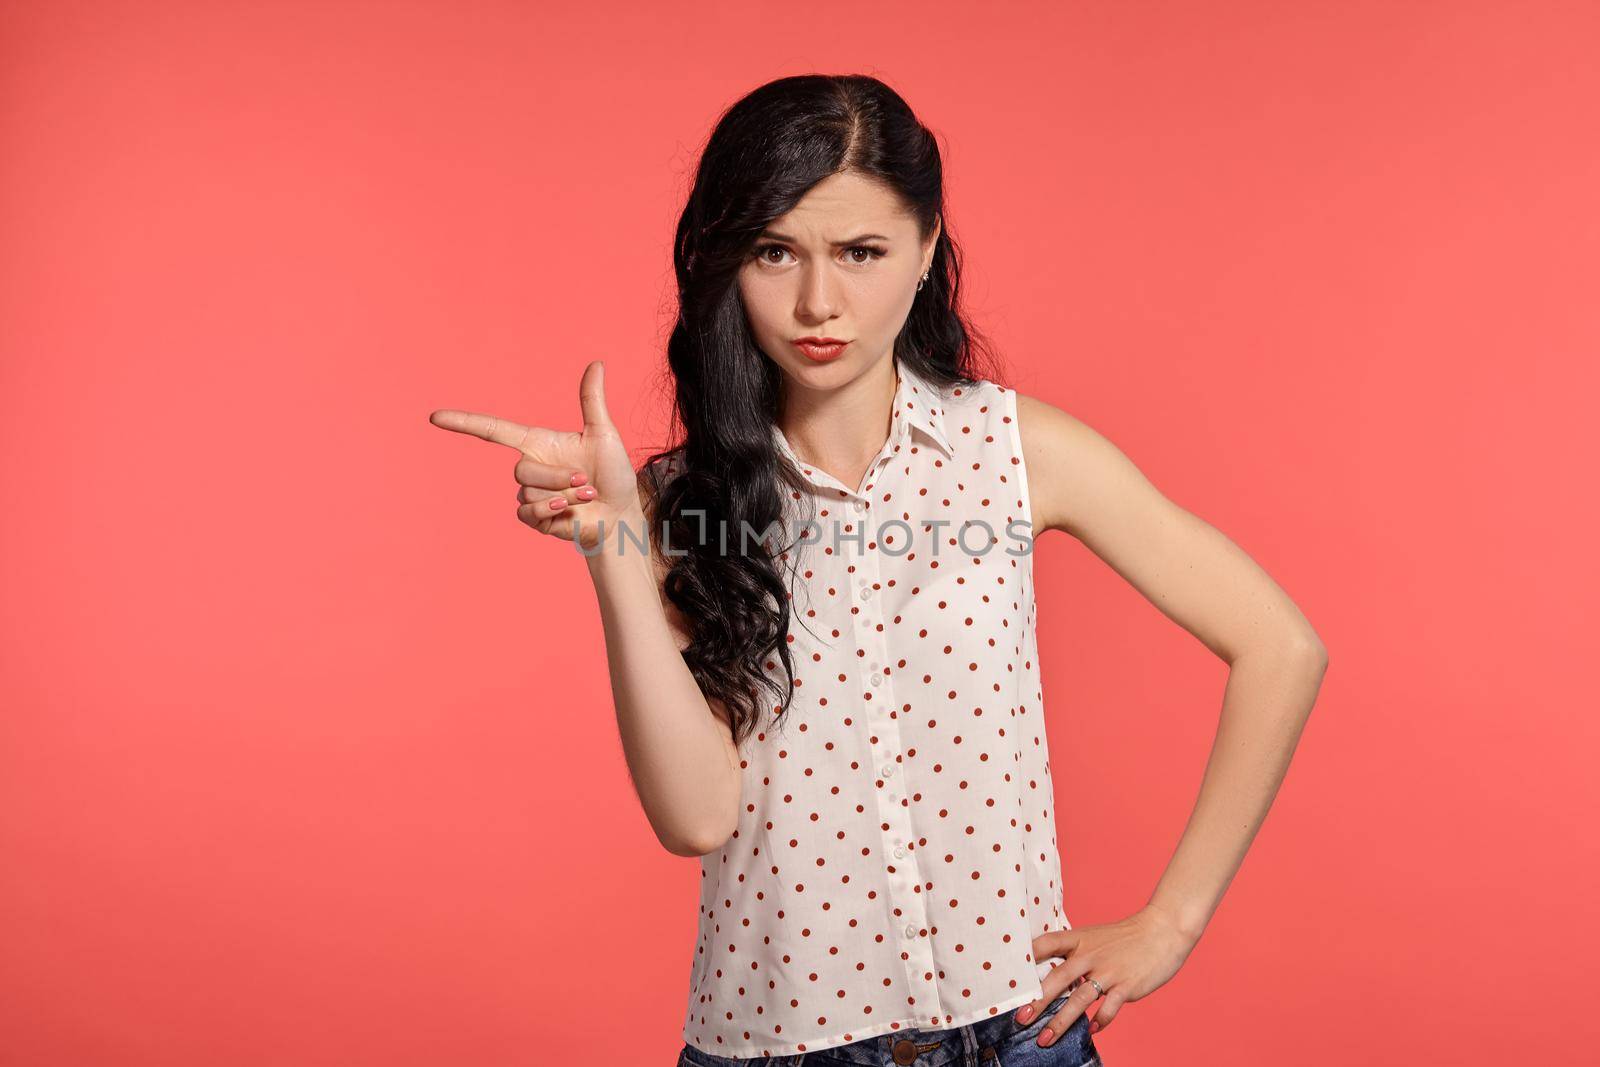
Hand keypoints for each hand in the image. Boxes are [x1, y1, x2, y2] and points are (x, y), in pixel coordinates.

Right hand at [429, 360, 641, 551]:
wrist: (621, 513)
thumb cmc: (614, 474)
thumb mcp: (603, 433)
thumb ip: (592, 401)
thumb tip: (597, 364)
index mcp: (538, 443)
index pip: (494, 430)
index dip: (465, 423)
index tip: (436, 417)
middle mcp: (530, 467)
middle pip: (522, 469)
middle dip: (559, 476)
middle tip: (585, 481)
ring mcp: (530, 494)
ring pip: (528, 493)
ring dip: (564, 495)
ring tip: (586, 497)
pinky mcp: (535, 519)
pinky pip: (528, 513)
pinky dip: (553, 511)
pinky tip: (571, 512)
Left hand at [1013, 905, 1199, 1043]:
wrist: (1162, 930)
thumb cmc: (1125, 938)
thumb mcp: (1095, 938)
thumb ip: (1075, 954)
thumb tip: (1051, 975)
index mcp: (1079, 939)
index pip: (1045, 943)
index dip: (1025, 956)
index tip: (1007, 974)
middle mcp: (1090, 954)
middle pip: (1057, 978)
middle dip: (1036, 1001)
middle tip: (1020, 1019)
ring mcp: (1108, 971)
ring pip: (1078, 1000)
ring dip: (1060, 1022)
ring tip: (1045, 1039)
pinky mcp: (1126, 986)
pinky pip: (1108, 1009)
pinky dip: (1099, 1021)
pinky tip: (1090, 1030)